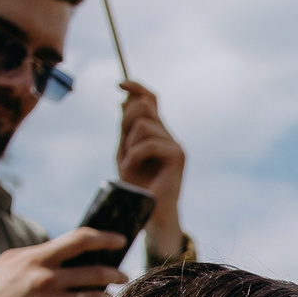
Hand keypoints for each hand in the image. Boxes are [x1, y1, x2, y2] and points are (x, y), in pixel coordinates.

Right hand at [0, 228, 128, 296]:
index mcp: (38, 258)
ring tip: (111, 296)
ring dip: (107, 296)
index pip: (80, 240)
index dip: (104, 239)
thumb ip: (41, 254)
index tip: (120, 241)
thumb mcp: (13, 261)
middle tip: (124, 276)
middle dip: (117, 274)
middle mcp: (48, 278)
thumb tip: (69, 250)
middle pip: (97, 273)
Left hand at [115, 81, 185, 256]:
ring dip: (129, 145)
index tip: (120, 84)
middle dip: (125, 122)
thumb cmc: (136, 185)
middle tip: (122, 147)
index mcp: (157, 132)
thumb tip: (125, 100)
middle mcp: (168, 135)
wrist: (150, 212)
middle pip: (143, 107)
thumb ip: (126, 128)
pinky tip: (132, 169)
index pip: (150, 99)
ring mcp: (175, 144)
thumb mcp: (125, 151)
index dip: (136, 86)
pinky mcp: (178, 156)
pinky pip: (148, 143)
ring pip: (143, 125)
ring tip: (129, 164)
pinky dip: (134, 156)